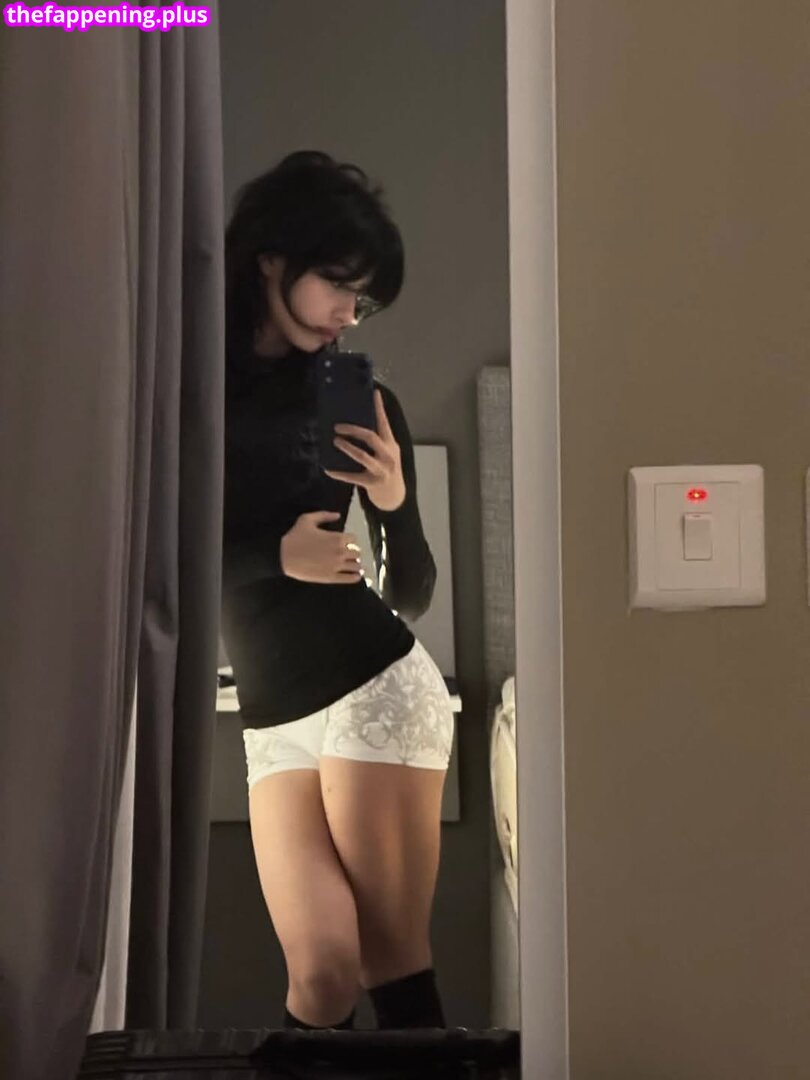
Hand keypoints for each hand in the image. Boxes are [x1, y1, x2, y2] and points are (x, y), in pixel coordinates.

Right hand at [280, 511, 365, 584]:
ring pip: (356, 565)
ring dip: (355, 564)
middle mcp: (340, 552)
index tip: (345, 542)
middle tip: (347, 554)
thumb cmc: (295, 537)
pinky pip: (350, 578)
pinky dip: (356, 576)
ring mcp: (337, 566)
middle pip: (356, 552)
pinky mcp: (331, 577)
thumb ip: (324, 515)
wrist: (283, 556)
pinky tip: (357, 575)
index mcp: (337, 538)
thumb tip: (338, 515)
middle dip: (352, 552)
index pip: (353, 539)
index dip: (349, 540)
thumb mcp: (307, 520)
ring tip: (352, 565)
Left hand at [324, 389, 406, 511]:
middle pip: (371, 437)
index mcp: (391, 445)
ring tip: (335, 441)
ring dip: (347, 448)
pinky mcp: (372, 483)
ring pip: (363, 456)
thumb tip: (357, 423)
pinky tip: (328, 470)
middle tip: (337, 426)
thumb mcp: (388, 452)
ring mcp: (381, 470)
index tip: (374, 393)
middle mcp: (388, 456)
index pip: (385, 423)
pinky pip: (353, 477)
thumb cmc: (388, 469)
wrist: (395, 496)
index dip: (379, 408)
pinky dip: (339, 474)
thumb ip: (378, 440)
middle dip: (353, 430)